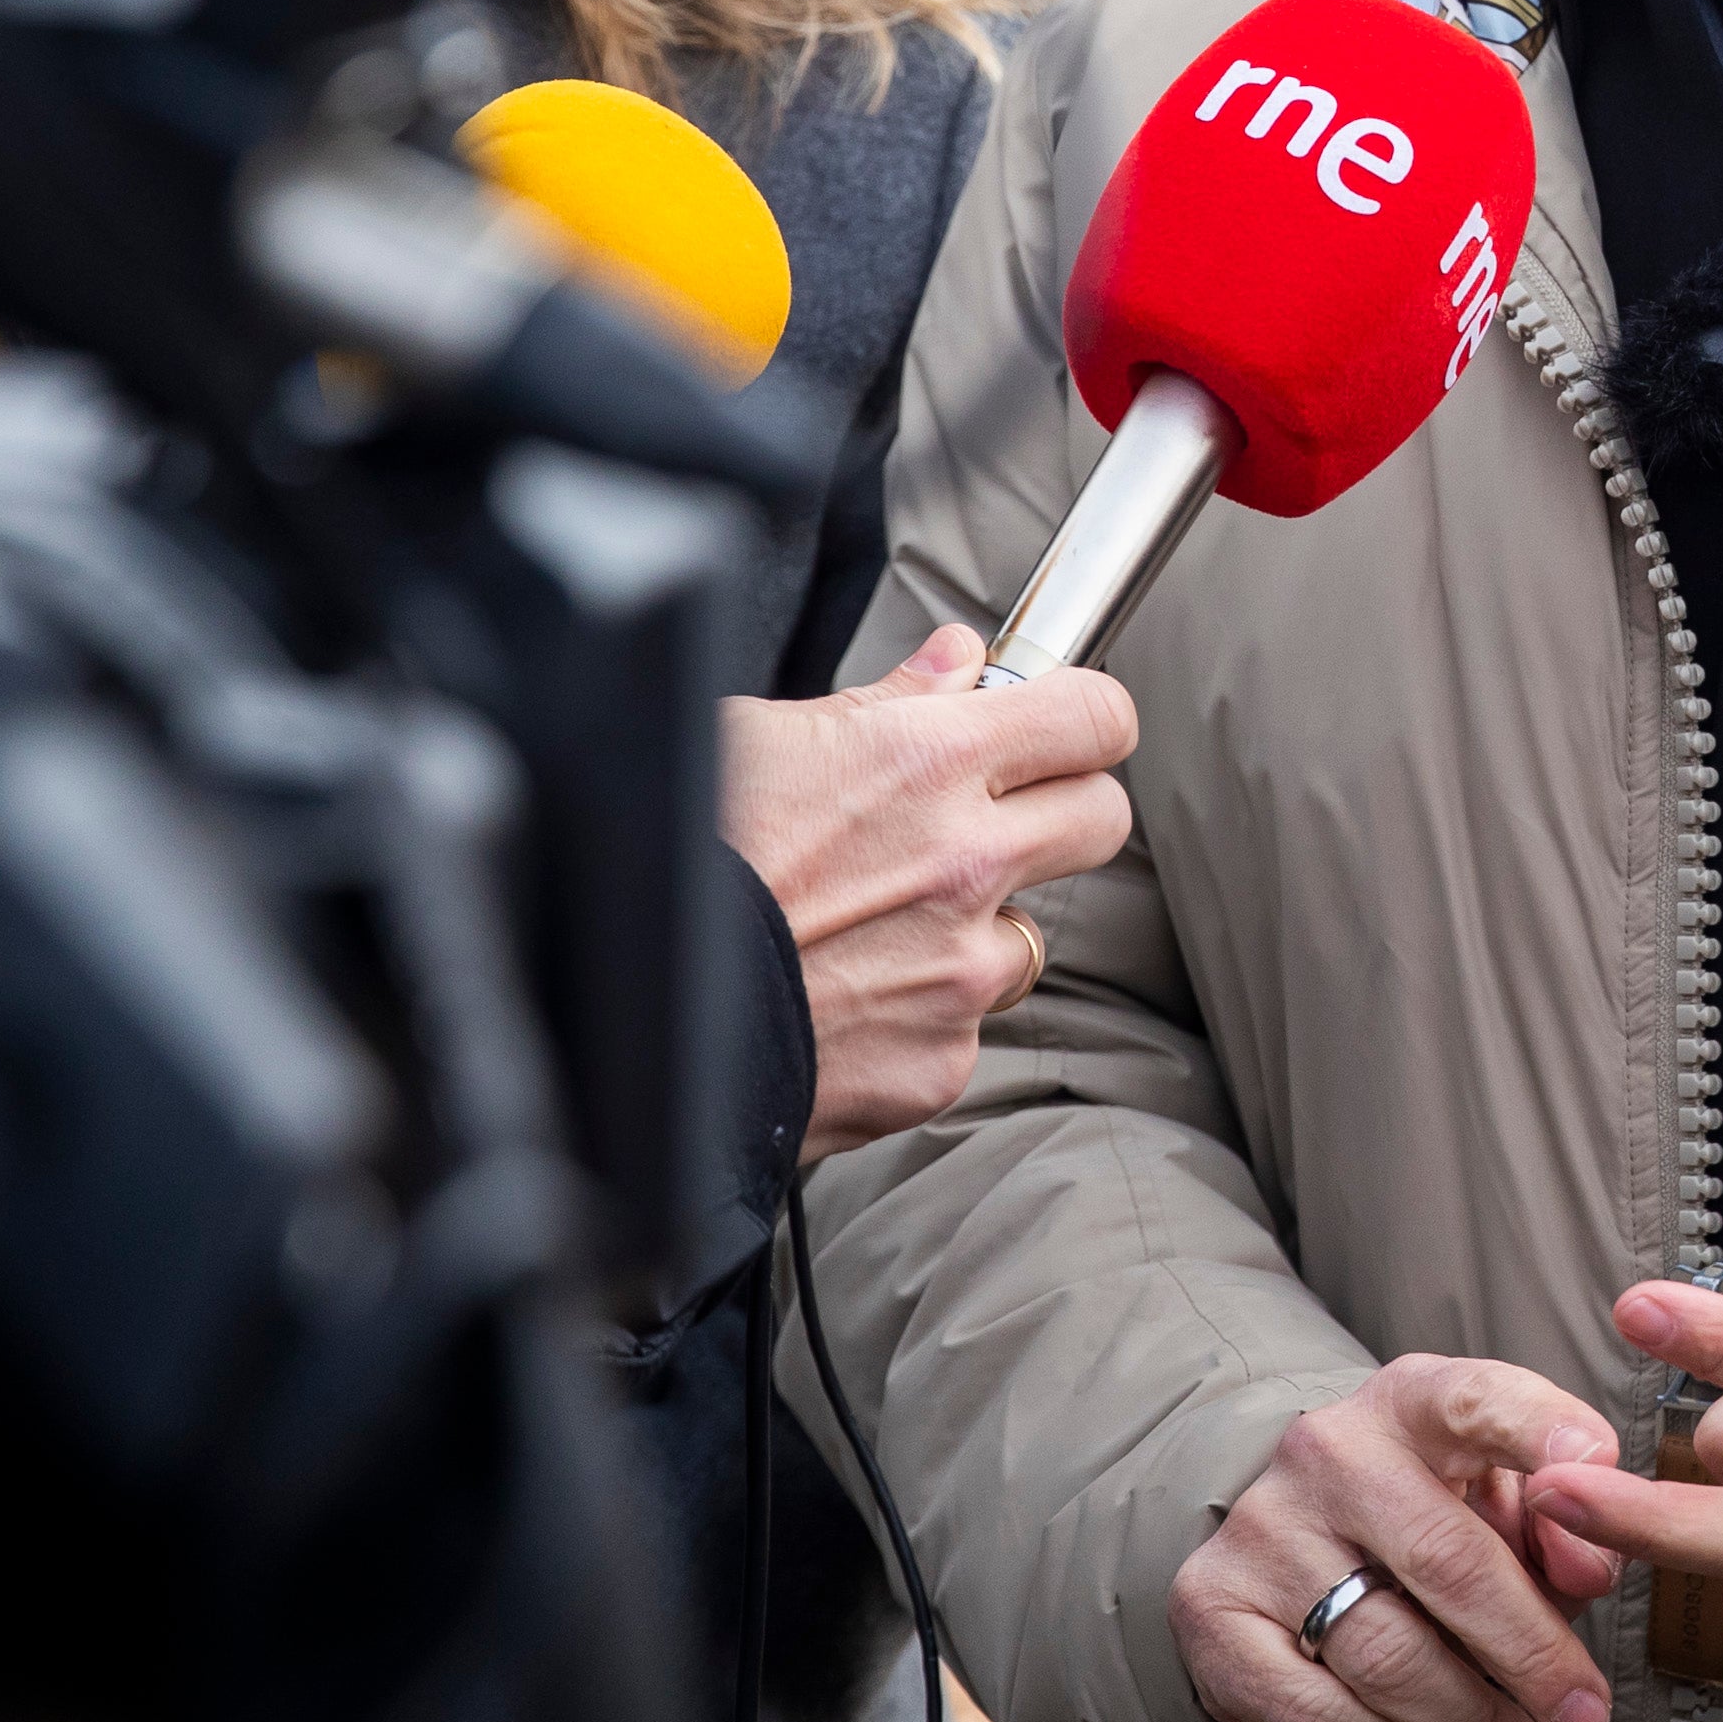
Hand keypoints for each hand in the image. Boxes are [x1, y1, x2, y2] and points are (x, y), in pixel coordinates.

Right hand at [718, 624, 1137, 1159]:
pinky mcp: (941, 1061)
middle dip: (1058, 812)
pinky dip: (922, 1014)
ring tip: (878, 928)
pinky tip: (845, 998)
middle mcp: (966, 864)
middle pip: (1101, 819)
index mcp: (928, 761)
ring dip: (978, 928)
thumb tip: (956, 660)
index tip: (1061, 730)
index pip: (1095, 719)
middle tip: (992, 821)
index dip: (1082, 720)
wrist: (620, 1018)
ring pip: (1031, 934)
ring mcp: (961, 972)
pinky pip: (967, 1025)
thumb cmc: (672, 860)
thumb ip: (884, 702)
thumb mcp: (756, 739)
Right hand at [1170, 1357, 1628, 1721]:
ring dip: (1465, 1716)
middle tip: (1582, 1714)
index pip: (1478, 1399)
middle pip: (1447, 1561)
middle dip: (1530, 1652)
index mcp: (1411, 1402)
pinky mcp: (1210, 1607)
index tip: (1599, 1472)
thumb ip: (1559, 1524)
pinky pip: (1311, 1709)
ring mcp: (1261, 1528)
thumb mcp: (1501, 1492)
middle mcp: (1327, 1449)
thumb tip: (1589, 1572)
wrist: (1296, 1529)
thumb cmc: (1433, 1513)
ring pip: (1385, 1653)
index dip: (1544, 1434)